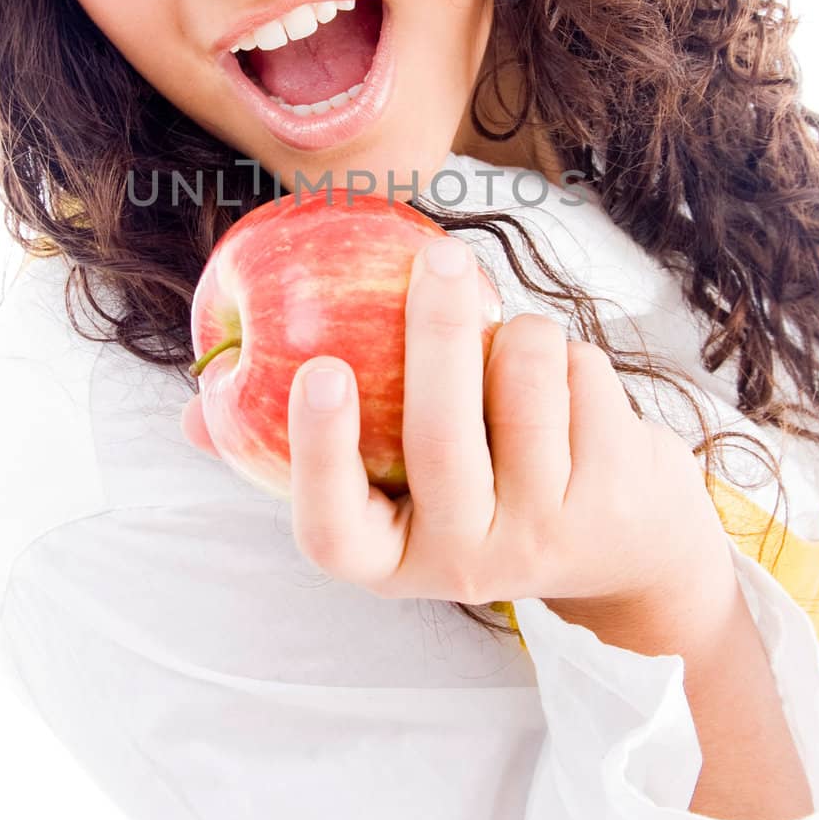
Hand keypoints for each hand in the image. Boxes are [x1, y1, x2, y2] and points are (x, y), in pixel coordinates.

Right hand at [183, 234, 736, 628]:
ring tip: (516, 347)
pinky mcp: (613, 497)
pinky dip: (571, 355)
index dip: (318, 451)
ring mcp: (545, 535)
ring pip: (525, 379)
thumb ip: (301, 446)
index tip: (317, 369)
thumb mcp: (394, 488)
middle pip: (442, 437)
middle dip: (436, 331)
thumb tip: (194, 412)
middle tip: (435, 257)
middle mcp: (466, 562)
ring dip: (520, 331)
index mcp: (392, 559)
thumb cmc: (479, 490)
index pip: (333, 530)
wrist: (624, 550)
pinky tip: (571, 389)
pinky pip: (582, 377)